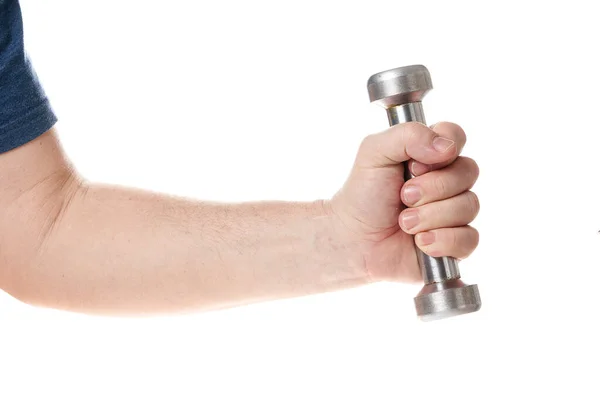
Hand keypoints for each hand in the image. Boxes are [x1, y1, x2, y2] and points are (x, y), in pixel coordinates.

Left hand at [329, 122, 479, 282]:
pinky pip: (469, 238)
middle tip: (404, 196)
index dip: (443, 149)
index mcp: (428, 154)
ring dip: (431, 216)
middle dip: (433, 187)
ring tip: (404, 223)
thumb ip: (407, 135)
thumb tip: (447, 146)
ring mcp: (452, 212)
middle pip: (469, 171)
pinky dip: (441, 240)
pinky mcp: (454, 243)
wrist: (353, 242)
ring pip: (470, 205)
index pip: (455, 137)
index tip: (414, 165)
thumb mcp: (374, 154)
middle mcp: (445, 181)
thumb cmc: (362, 197)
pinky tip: (419, 242)